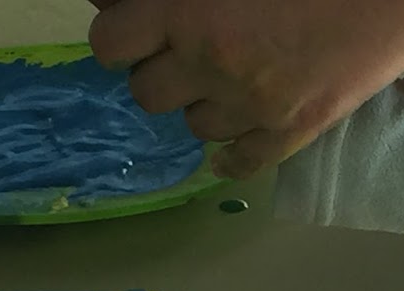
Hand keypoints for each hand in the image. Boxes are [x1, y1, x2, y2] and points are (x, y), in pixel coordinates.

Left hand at [87, 0, 403, 177]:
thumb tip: (124, 4)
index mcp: (184, 10)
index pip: (110, 45)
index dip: (121, 40)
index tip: (138, 32)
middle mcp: (210, 63)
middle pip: (148, 93)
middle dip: (161, 73)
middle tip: (185, 56)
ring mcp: (253, 104)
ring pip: (195, 127)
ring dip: (202, 106)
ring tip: (227, 82)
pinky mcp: (293, 130)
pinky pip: (242, 162)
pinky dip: (231, 157)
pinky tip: (231, 145)